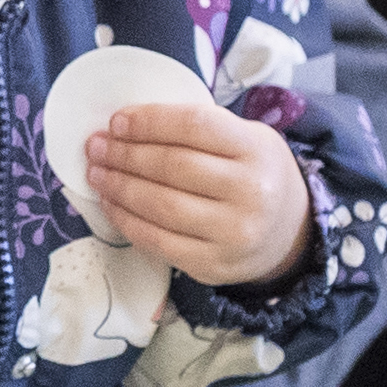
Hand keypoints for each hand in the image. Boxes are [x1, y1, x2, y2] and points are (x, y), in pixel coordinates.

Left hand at [87, 100, 313, 287]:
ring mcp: (233, 233)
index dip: (149, 122)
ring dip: (119, 187)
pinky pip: (158, 241)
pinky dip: (127, 221)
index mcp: (256, 149)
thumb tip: (128, 126)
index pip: (195, 126)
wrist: (290, 233)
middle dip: (125, 154)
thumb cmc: (255, 175)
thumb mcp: (246, 139)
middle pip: (172, 167)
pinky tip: (110, 204)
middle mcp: (250, 192)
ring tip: (96, 173)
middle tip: (96, 146)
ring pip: (160, 205)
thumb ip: (200, 130)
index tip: (116, 121)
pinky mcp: (213, 265)